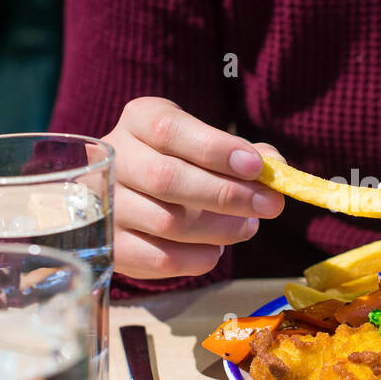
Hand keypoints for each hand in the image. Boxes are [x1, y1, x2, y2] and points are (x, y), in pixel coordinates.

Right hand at [101, 97, 284, 278]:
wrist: (130, 196)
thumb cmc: (180, 163)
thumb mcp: (207, 146)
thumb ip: (244, 154)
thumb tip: (276, 167)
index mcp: (139, 120)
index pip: (169, 130)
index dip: (215, 149)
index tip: (257, 167)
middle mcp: (113, 159)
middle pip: (166, 178)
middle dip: (227, 194)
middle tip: (270, 205)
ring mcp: (104, 205)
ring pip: (166, 222)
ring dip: (219, 229)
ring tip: (248, 226)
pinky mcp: (111, 247)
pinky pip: (159, 259)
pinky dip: (198, 257)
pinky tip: (216, 249)